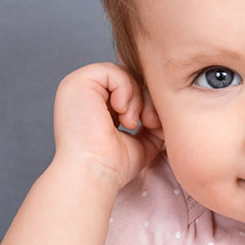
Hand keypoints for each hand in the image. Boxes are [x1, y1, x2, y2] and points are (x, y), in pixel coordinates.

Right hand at [51, 63, 162, 188]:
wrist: (96, 173)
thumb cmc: (115, 164)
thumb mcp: (142, 139)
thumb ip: (151, 122)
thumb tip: (166, 109)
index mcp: (94, 104)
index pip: (130, 88)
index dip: (147, 101)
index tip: (153, 124)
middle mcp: (84, 92)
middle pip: (129, 79)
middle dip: (146, 99)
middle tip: (150, 122)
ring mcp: (78, 85)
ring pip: (124, 74)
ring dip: (137, 98)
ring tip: (132, 123)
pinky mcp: (78, 82)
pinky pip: (114, 71)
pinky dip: (126, 91)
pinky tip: (122, 113)